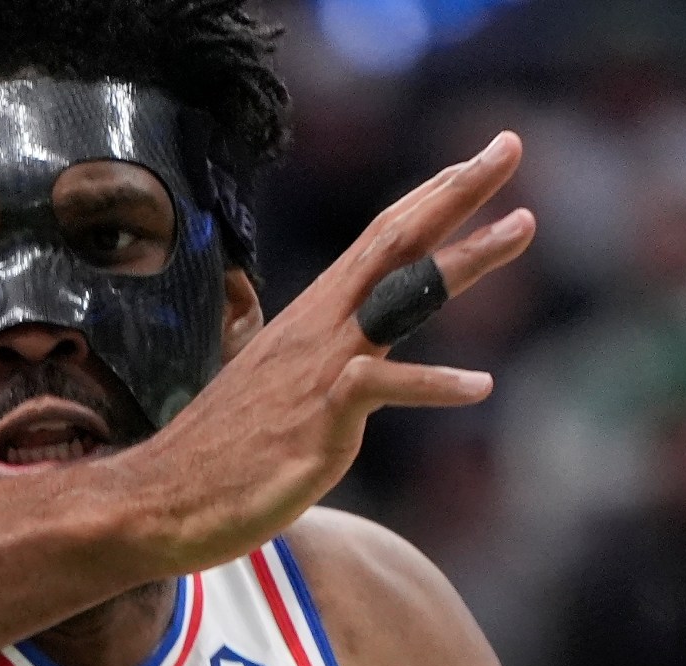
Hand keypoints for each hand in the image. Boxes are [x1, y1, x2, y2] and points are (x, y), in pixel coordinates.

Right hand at [140, 131, 538, 573]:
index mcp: (311, 321)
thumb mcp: (276, 397)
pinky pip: (383, 385)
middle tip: (508, 147)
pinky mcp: (321, 417)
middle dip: (456, 193)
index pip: (377, 243)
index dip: (427, 200)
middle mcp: (318, 330)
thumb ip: (316, 372)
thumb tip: (347, 374)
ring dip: (466, 257)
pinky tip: (480, 386)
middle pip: (395, 244)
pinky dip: (436, 384)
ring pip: (401, 294)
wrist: (161, 498)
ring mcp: (319, 369)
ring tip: (524, 224)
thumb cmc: (218, 456)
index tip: (474, 164)